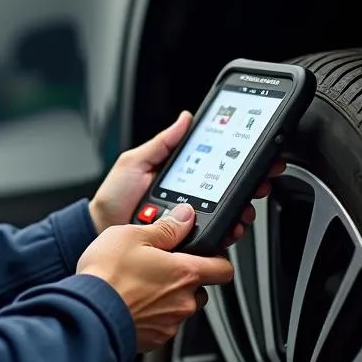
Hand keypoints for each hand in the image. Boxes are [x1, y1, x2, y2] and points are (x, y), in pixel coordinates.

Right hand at [77, 204, 233, 351]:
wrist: (88, 314)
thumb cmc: (108, 275)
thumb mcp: (133, 235)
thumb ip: (166, 227)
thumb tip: (185, 216)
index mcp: (185, 272)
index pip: (224, 269)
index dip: (217, 258)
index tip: (205, 253)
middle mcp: (184, 301)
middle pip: (200, 288)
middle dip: (185, 277)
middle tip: (160, 265)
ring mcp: (170, 324)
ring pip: (180, 307)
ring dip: (168, 296)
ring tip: (141, 283)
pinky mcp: (155, 340)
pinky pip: (162, 324)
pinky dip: (152, 314)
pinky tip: (132, 302)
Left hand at [87, 113, 285, 246]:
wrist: (100, 230)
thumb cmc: (115, 196)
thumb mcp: (136, 161)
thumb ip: (163, 143)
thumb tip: (185, 119)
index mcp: (181, 179)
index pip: (216, 168)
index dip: (238, 161)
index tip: (256, 153)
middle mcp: (190, 201)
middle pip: (229, 193)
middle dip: (251, 185)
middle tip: (261, 179)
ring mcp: (190, 223)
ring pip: (227, 217)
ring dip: (243, 210)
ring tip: (246, 205)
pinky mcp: (187, 243)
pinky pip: (213, 239)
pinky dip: (227, 233)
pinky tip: (232, 226)